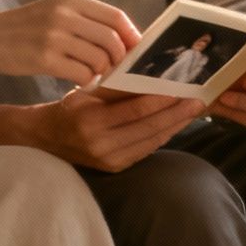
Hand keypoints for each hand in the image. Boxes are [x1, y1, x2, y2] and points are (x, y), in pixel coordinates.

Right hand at [0, 0, 139, 85]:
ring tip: (96, 76)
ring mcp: (54, 37)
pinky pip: (81, 74)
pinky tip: (82, 82)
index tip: (136, 50)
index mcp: (70, 0)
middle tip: (117, 70)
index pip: (116, 16)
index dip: (131, 36)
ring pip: (99, 59)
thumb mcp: (53, 11)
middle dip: (120, 58)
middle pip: (112, 39)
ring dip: (103, 72)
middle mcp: (64, 15)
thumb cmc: (23, 29)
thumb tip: (122, 38)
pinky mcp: (45, 59)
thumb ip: (84, 19)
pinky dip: (87, 81)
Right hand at [32, 89, 204, 172]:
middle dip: (176, 114)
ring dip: (175, 125)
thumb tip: (152, 78)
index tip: (180, 89)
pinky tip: (176, 124)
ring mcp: (109, 160)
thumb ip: (117, 88)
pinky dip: (162, 136)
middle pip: (148, 128)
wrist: (47, 139)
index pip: (134, 110)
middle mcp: (100, 144)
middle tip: (198, 101)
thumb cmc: (68, 108)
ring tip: (193, 111)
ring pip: (150, 141)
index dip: (160, 100)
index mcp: (91, 121)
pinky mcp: (115, 168)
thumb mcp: (87, 92)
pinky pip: (145, 150)